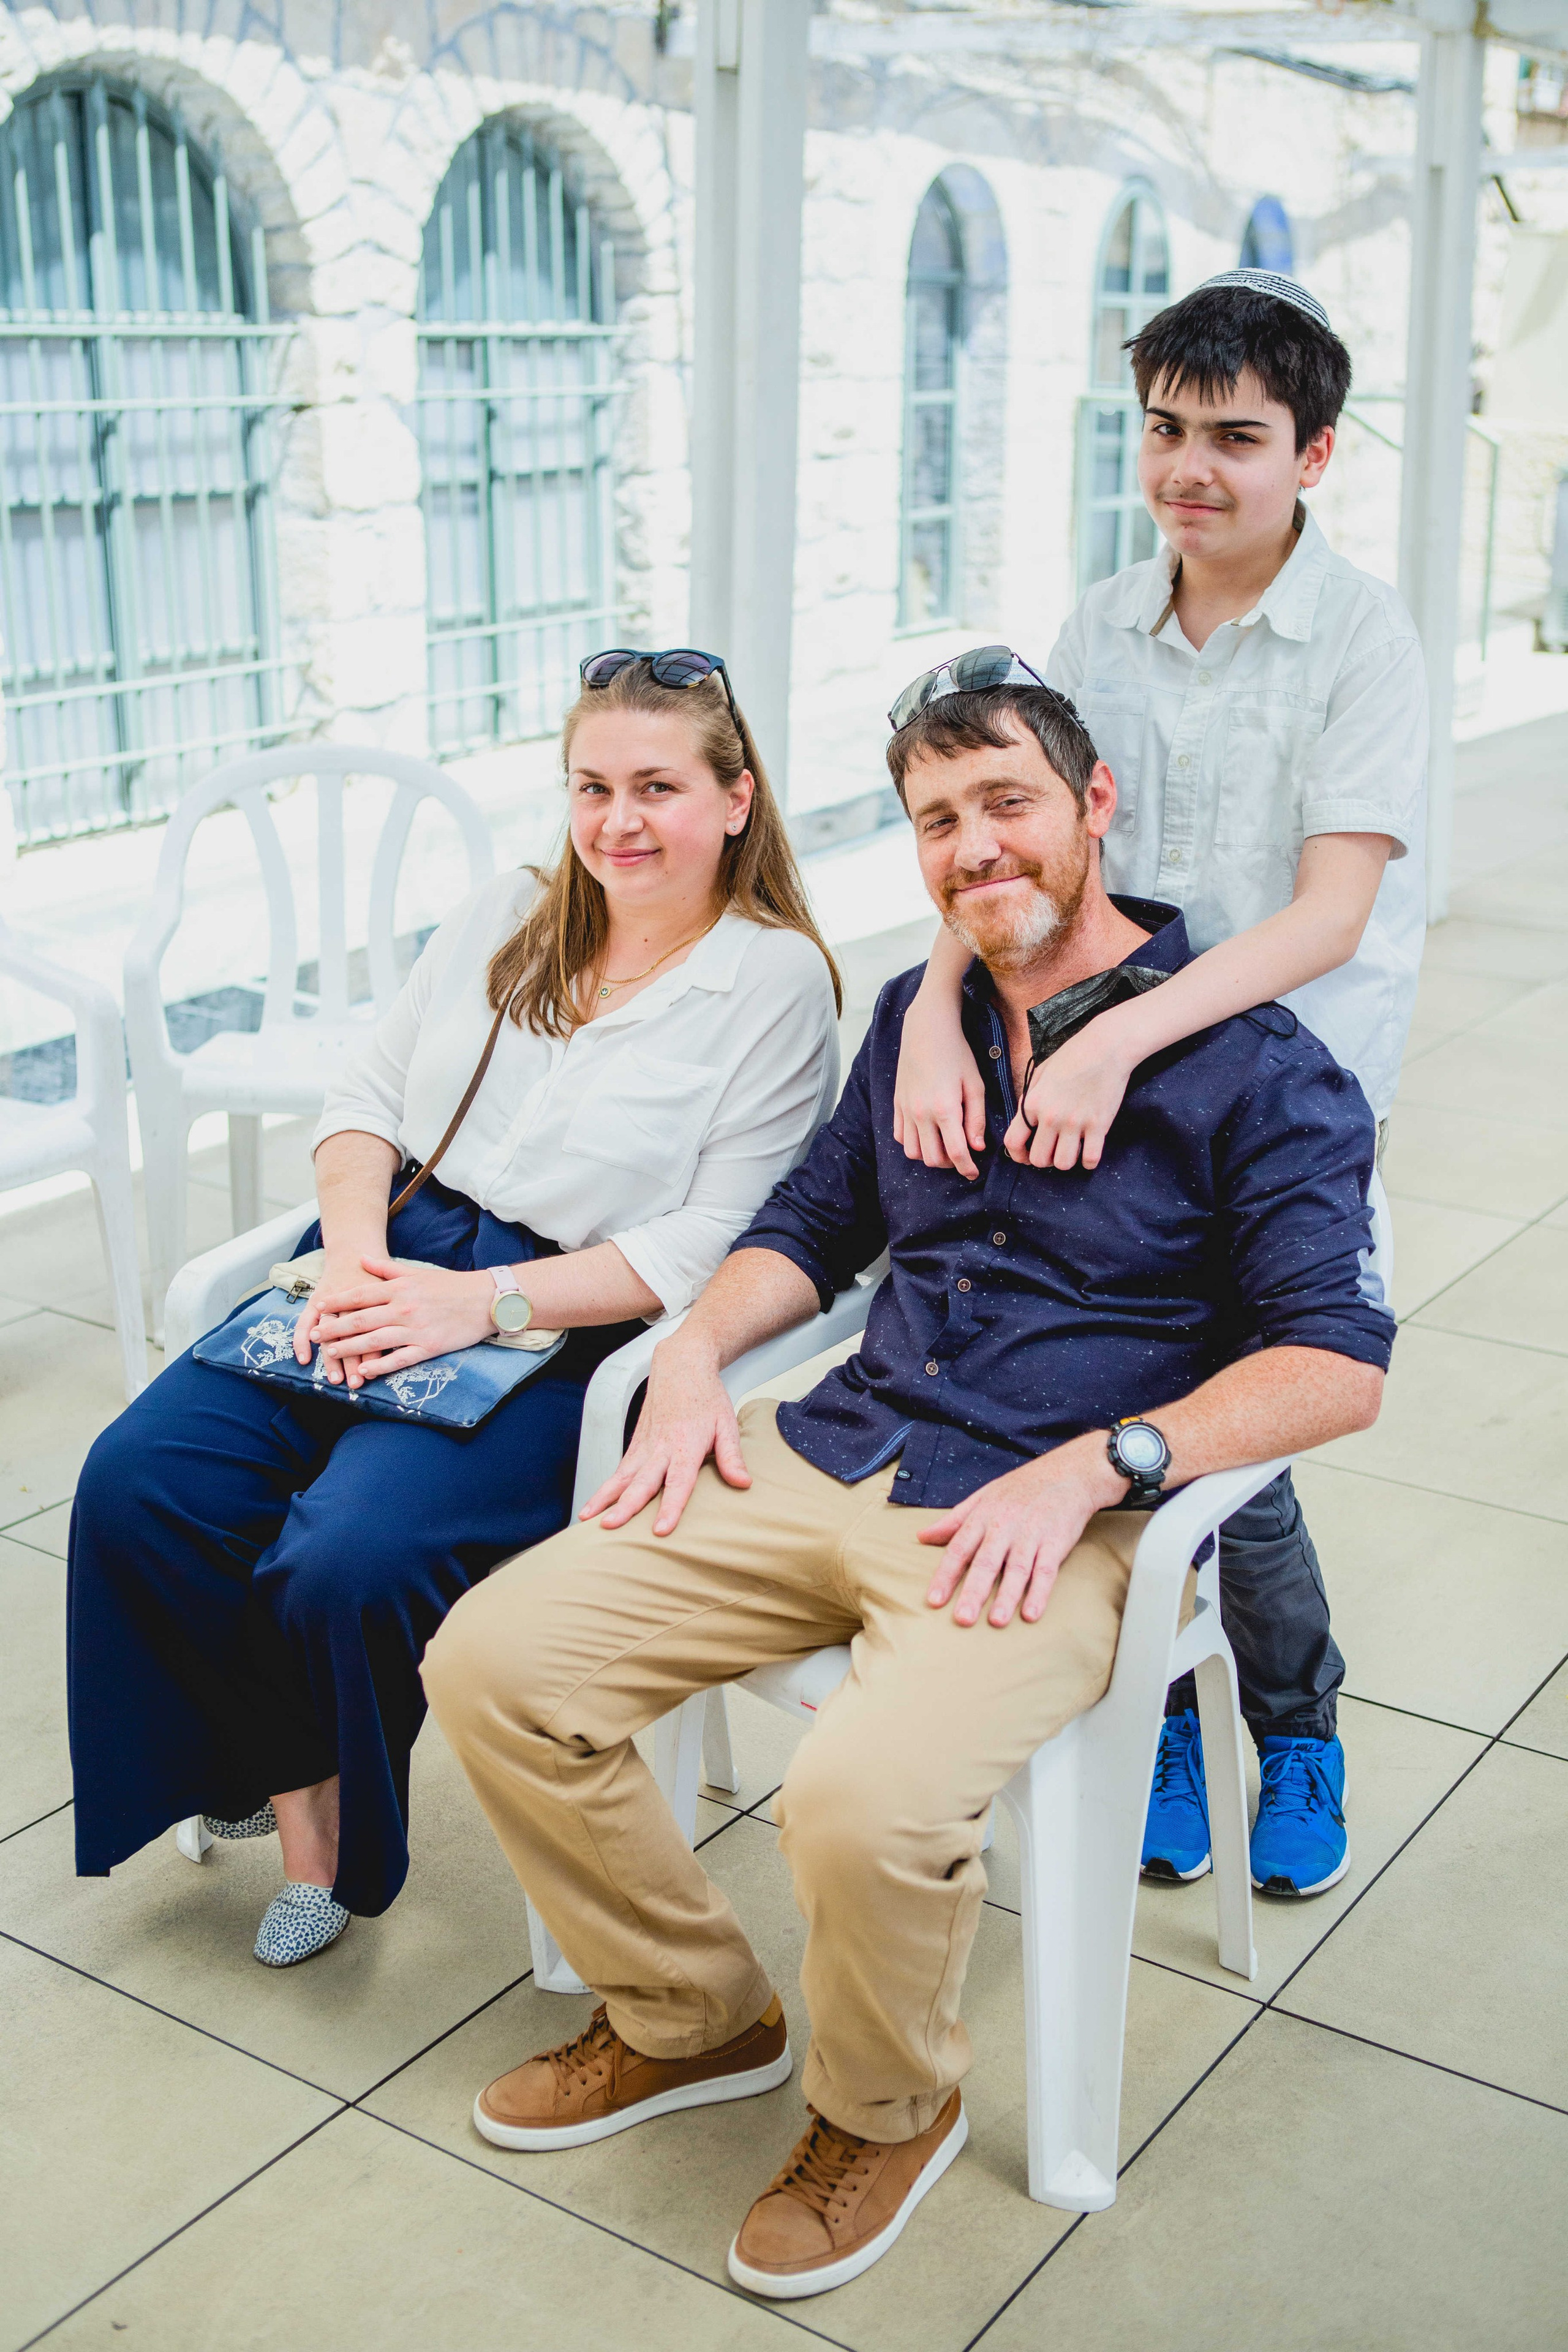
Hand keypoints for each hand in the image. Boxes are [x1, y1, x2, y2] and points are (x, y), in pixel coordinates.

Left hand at [305, 1255, 494, 1386]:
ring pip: (375, 1341)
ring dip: (350, 1348)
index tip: (320, 1307)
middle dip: (335, 1328)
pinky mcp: (429, 1347)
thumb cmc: (451, 1286)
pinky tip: (365, 1370)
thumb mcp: (417, 1272)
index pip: (361, 1295)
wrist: (486, 1300)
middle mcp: (404, 1308)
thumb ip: (386, 1269)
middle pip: (361, 1320)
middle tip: (315, 1335)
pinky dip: (381, 1365)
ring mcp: (416, 1329)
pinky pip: (399, 1359)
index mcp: (400, 1289)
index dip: (338, 1302)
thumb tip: (360, 1258)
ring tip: (331, 1353)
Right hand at [581, 1337, 750, 1535]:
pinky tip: (594, 1506)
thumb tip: (743, 1483)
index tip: (661, 1529)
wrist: (681, 1366)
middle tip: (611, 1526)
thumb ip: (731, 1457)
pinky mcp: (635, 1444)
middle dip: (625, 1506)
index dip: (670, 1507)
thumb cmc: (705, 1397)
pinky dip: (604, 1488)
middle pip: (641, 1482)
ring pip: (622, 1477)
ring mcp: (644, 1446)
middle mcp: (661, 1448)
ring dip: (604, 1498)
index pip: (678, 1483)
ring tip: (589, 1519)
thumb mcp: (727, 1424)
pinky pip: (619, 1470)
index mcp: (686, 1446)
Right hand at [893, 984, 987, 1182]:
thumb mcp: (975, 1084)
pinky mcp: (897, 1104)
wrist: (927, 1030)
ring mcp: (906, 1110)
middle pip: (933, 1158)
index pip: (956, 1152)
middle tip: (962, 1155)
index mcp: (945, 1109)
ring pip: (913, 1153)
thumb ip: (976, 1118)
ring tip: (944, 1145)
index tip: (974, 1173)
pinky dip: (913, 1143)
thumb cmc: (957, 1054)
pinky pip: (900, 1137)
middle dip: (950, 1164)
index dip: (967, 1168)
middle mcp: (922, 1114)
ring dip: (930, 1155)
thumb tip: (977, 1147)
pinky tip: (927, 1134)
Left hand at [918, 1434, 1125, 1626]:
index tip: (933, 1601)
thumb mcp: (983, 1497)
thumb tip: (922, 1536)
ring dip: (1006, 1596)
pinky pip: (1046, 1570)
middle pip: (986, 1562)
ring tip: (996, 1622)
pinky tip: (1031, 1614)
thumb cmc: (1020, 1488)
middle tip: (962, 1619)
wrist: (1067, 1473)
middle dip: (973, 1591)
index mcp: (983, 1516)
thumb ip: (953, 1520)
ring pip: (1016, 1569)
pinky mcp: (1056, 1542)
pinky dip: (1039, 1592)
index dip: (945, 1575)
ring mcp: (1031, 1535)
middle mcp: (1005, 1526)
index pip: (959, 1549)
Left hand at [1005, 1024, 1134, 1170]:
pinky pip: (1090, 1159)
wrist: (1106, 1048)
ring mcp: (1075, 1123)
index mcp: (1033, 1103)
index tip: (1025, 1157)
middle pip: (1039, 1160)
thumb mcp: (1040, 1074)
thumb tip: (1024, 1123)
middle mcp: (1051, 1116)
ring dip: (1066, 1161)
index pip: (1013, 1142)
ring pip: (1063, 1164)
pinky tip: (1089, 1152)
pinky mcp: (1099, 1126)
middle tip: (1053, 1151)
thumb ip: (1029, 1099)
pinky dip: (1089, 1161)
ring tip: (1071, 1150)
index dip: (1018, 1156)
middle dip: (1044, 1160)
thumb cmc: (1072, 1056)